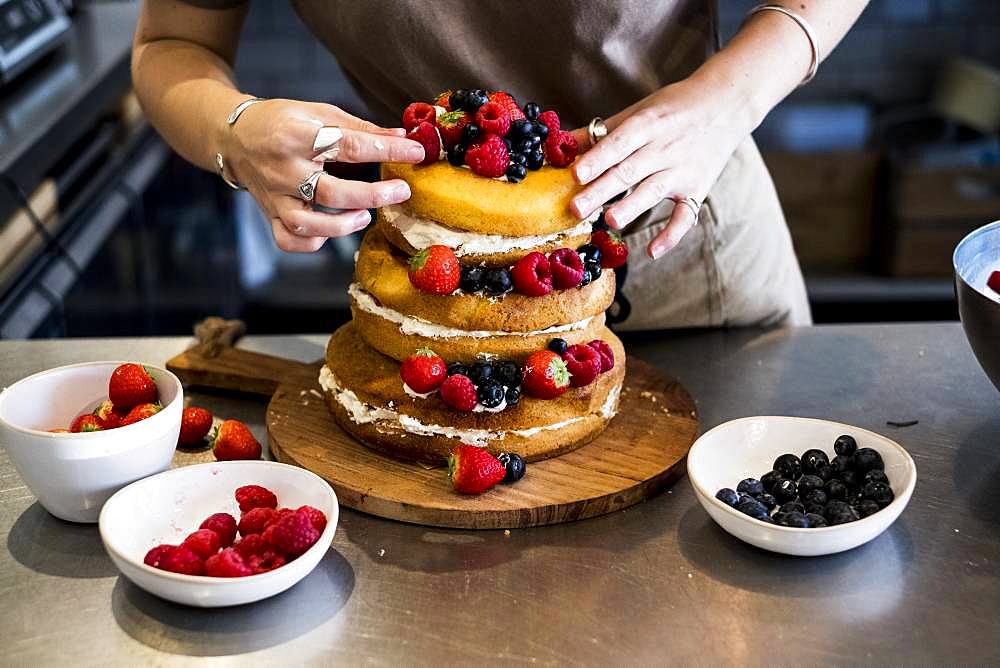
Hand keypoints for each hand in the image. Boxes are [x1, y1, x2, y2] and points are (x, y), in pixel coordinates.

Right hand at [223, 99, 424, 251]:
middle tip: (401, 191)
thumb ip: (360, 127)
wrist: (233, 136)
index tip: (416, 151)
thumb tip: (402, 135)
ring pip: (307, 224)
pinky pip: (289, 240)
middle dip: (373, 195)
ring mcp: (274, 196)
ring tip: (364, 216)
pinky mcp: (269, 214)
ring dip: (342, 226)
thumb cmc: (282, 121)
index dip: (388, 149)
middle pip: (331, 192)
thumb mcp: (319, 113)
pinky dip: (313, 241)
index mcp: (296, 135)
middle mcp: (283, 169)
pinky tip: (329, 230)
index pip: (350, 146)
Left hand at [569, 80, 748, 258]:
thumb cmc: (673, 108)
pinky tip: (652, 252)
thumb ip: (602, 131)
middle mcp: (665, 148)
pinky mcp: (697, 189)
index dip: (598, 159)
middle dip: (602, 190)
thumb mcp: (638, 111)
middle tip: (576, 208)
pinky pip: (685, 216)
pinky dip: (671, 235)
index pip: (619, 143)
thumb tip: (561, 143)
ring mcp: (682, 170)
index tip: (576, 173)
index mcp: (648, 124)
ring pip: (654, 191)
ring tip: (610, 220)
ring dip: (632, 207)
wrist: (726, 104)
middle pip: (629, 171)